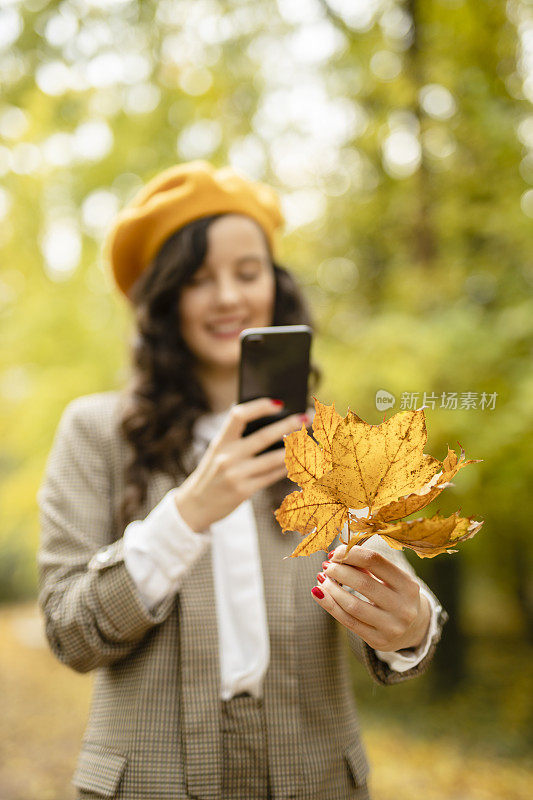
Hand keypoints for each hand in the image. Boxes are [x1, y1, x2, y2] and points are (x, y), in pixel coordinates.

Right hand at [174, 398, 307, 531]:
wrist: (195, 506)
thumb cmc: (212, 473)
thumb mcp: (217, 452)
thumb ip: (236, 438)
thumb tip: (270, 420)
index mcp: (220, 442)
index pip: (239, 415)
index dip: (259, 406)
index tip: (279, 402)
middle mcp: (227, 457)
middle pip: (263, 436)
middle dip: (288, 425)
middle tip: (305, 417)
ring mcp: (236, 475)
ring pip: (273, 459)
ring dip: (293, 449)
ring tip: (307, 441)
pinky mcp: (244, 492)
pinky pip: (271, 476)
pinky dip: (285, 468)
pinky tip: (295, 461)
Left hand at [311, 544, 430, 651]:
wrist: (413, 629)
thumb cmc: (394, 595)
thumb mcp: (390, 579)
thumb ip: (367, 566)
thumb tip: (335, 555)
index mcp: (408, 585)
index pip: (375, 561)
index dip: (351, 553)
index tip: (335, 552)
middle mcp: (403, 607)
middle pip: (363, 583)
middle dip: (339, 571)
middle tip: (327, 566)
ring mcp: (392, 627)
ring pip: (353, 605)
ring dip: (331, 589)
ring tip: (322, 578)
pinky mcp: (378, 640)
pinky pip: (347, 621)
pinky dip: (329, 605)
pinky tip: (318, 593)